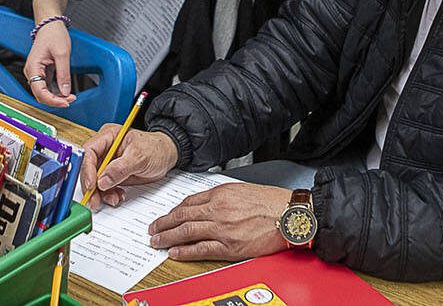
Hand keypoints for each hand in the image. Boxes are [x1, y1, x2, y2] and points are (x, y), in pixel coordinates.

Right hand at [25, 21, 76, 107]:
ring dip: (57, 97)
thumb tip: (65, 91)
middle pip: (41, 94)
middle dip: (56, 100)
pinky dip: (56, 91)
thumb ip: (64, 73)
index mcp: (33, 67)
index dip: (52, 100)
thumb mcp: (62, 53)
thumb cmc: (53, 34)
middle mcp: (31, 72)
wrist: (50, 25)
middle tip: (71, 99)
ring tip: (70, 96)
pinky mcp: (42, 73)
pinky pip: (48, 87)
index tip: (65, 102)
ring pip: (44, 92)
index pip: (39, 91)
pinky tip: (66, 91)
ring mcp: (36, 73)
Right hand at [79, 124, 177, 209]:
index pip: (90, 151)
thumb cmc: (156, 148)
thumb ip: (120, 168)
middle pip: (89, 168)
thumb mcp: (140, 156)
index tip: (91, 185)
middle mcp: (105, 149)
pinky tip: (117, 196)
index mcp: (108, 136)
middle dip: (92, 185)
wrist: (166, 156)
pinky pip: (104, 187)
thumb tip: (102, 180)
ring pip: (95, 180)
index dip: (87, 169)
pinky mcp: (112, 175)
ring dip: (101, 193)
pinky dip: (109, 194)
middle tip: (94, 199)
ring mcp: (108, 163)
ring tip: (113, 199)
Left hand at [148, 183, 291, 260]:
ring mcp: (223, 228)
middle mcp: (218, 209)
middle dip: (164, 224)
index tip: (166, 216)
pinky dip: (185, 251)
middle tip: (153, 230)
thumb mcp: (242, 190)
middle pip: (182, 216)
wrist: (289, 214)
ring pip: (187, 232)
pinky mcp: (230, 246)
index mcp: (221, 194)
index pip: (189, 202)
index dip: (173, 210)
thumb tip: (206, 205)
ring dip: (168, 237)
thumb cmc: (271, 202)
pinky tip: (175, 252)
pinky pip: (201, 249)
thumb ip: (223, 197)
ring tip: (157, 242)